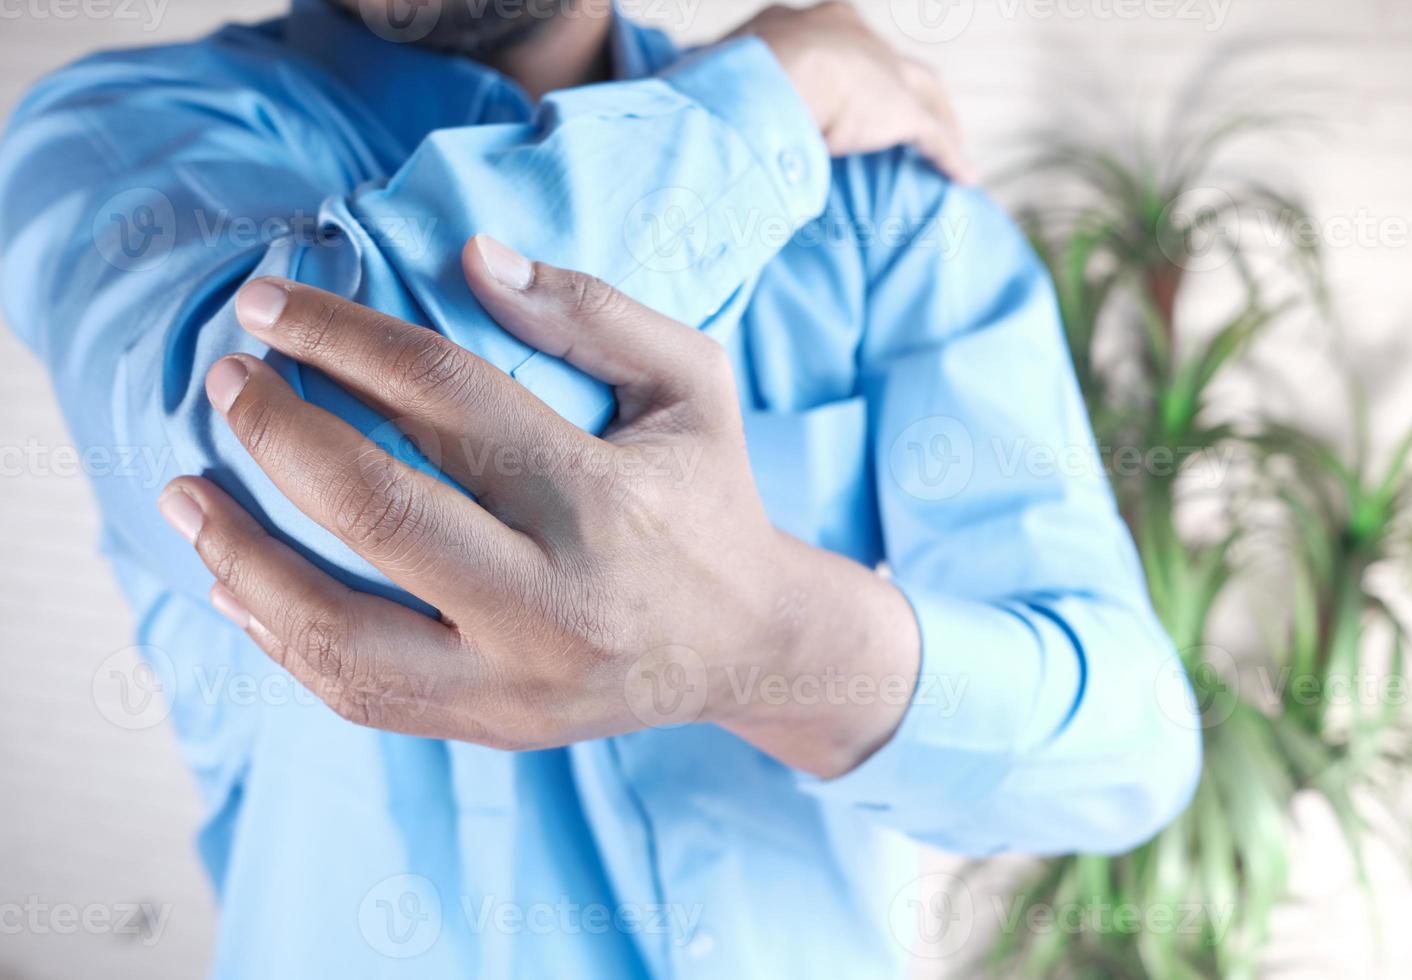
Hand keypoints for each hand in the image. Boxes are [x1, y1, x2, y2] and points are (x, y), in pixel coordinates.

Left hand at [157, 236, 918, 776]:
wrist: (751, 644)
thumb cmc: (712, 497)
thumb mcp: (693, 384)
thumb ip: (593, 312)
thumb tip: (474, 257)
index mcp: (606, 497)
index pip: (447, 395)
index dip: (344, 336)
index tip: (268, 302)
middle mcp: (558, 599)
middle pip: (379, 511)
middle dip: (277, 433)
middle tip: (225, 380)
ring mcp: (520, 681)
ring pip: (341, 635)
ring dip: (240, 558)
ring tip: (185, 493)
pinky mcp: (494, 726)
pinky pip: (359, 694)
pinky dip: (279, 637)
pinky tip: (234, 587)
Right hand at [731, 1, 976, 183]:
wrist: (771, 74)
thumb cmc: (735, 75)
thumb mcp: (722, 74)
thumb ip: (717, 83)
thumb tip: (686, 99)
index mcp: (811, 22)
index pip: (838, 42)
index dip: (844, 66)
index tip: (842, 90)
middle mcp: (854, 35)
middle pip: (887, 62)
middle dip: (895, 85)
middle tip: (898, 112)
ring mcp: (882, 69)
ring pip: (923, 91)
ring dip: (939, 117)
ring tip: (948, 144)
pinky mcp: (901, 109)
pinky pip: (933, 136)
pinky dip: (950, 156)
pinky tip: (965, 177)